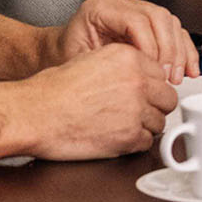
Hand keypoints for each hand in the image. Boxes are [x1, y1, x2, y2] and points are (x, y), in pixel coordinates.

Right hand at [1, 43, 180, 160]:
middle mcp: (137, 81)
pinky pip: (146, 142)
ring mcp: (136, 110)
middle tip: (134, 111)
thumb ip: (122, 67)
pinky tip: (115, 137)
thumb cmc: (53, 90)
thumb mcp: (92, 60)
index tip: (141, 94)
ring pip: (160, 122)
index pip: (160, 73)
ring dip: (144, 126)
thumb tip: (142, 77)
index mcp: (128, 58)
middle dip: (154, 106)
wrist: (34, 113)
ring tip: (120, 125)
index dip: (150, 86)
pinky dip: (134, 143)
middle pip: (167, 98)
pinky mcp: (129, 137)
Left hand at [46, 0, 196, 82]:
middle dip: (168, 50)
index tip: (153, 71)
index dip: (150, 47)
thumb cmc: (65, 56)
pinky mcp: (146, 21)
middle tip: (167, 77)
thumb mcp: (79, 61)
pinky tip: (187, 67)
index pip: (137, 20)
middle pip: (158, 18)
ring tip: (175, 77)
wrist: (59, 52)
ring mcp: (135, 9)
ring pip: (169, 22)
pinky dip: (183, 49)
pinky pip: (172, 30)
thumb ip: (108, 63)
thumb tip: (138, 75)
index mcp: (101, 8)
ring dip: (178, 51)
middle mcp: (120, 3)